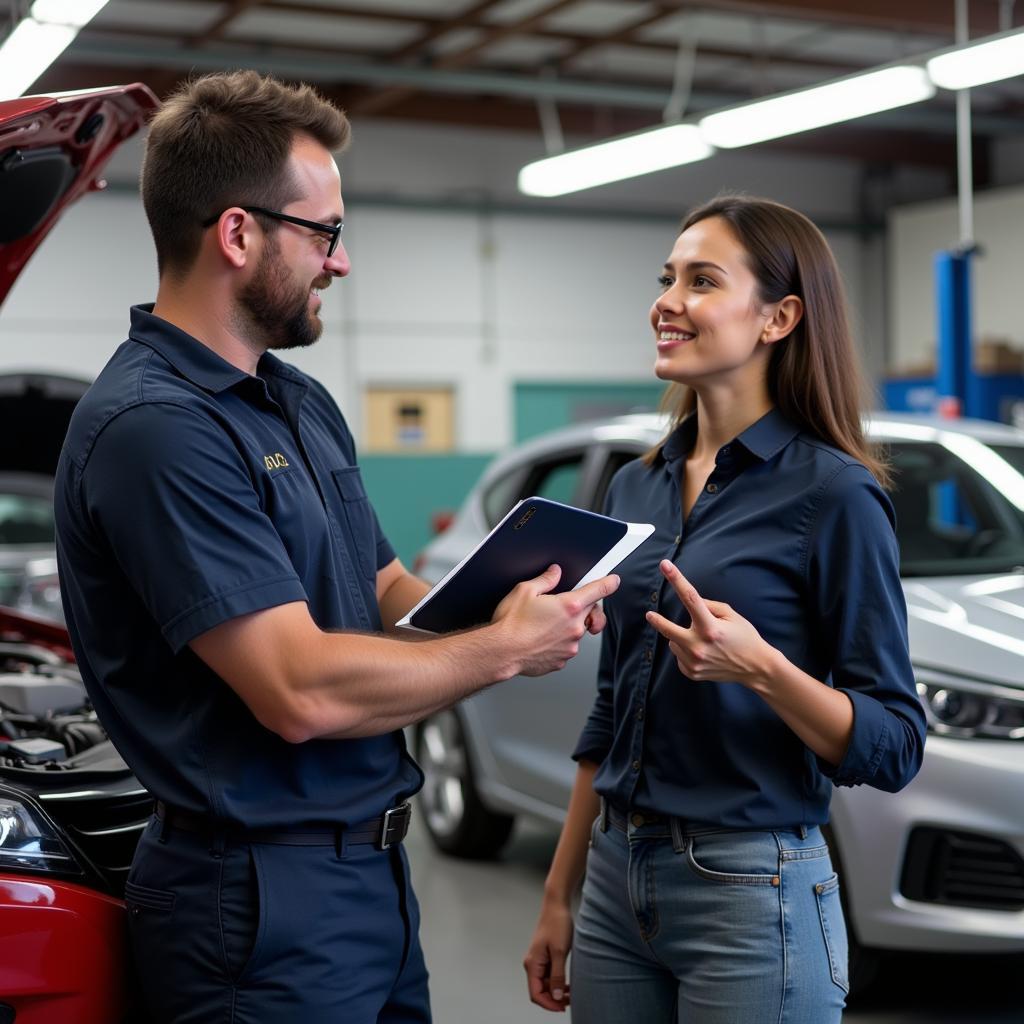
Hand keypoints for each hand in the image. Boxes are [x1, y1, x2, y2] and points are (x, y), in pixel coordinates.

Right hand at [492, 565, 618, 676]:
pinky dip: (558, 643)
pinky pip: (566, 648)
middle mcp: (574, 627)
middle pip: (591, 612)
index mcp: (568, 606)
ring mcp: (570, 646)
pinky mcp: (562, 660)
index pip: (597, 590)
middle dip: (584, 608)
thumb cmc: (510, 624)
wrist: (500, 652)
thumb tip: (554, 573)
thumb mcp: (525, 591)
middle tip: (568, 606)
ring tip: (544, 626)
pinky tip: (540, 639)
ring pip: (577, 632)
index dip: (608, 583)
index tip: (613, 581)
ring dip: (567, 626)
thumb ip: (545, 580)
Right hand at [524, 899, 573, 1011]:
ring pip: (545, 984)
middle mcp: (532, 963)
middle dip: (553, 999)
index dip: (548, 1004)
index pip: (536, 994)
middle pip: (540, 991)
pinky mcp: (545, 956)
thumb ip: (557, 975)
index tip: (563, 1007)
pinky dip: (558, 982)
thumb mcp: (560, 951)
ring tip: (571, 994)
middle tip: (570, 1002)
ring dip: (557, 992)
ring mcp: (538, 960)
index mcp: (532, 964)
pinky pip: (549, 975)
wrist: (557, 904)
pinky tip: (568, 984)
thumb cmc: (557, 923)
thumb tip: (555, 996)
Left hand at [645, 560, 774, 686]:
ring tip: (701, 641)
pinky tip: (702, 653)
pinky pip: (679, 657)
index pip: (690, 597)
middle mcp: (700, 646)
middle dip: (657, 620)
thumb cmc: (745, 637)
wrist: (756, 667)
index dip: (676, 579)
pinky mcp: (693, 672)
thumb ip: (709, 606)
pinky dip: (685, 652)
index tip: (665, 566)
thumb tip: (690, 601)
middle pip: (668, 629)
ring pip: (674, 643)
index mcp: (710, 627)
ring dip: (681, 638)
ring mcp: (695, 662)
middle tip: (650, 614)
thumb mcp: (732, 615)